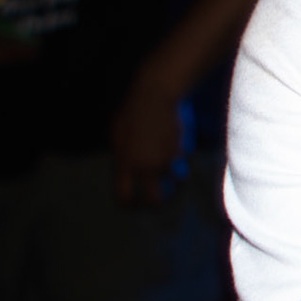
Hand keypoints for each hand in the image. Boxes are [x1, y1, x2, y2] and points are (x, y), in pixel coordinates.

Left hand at [110, 68, 186, 204]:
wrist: (154, 96)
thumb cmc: (132, 111)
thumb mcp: (117, 134)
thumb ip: (121, 154)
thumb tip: (125, 167)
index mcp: (124, 163)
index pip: (125, 196)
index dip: (130, 204)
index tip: (134, 205)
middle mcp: (145, 166)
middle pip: (154, 198)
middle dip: (158, 202)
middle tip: (161, 198)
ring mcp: (164, 159)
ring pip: (174, 181)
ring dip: (176, 181)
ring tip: (177, 176)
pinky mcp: (180, 150)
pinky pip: (182, 163)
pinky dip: (182, 162)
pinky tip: (179, 151)